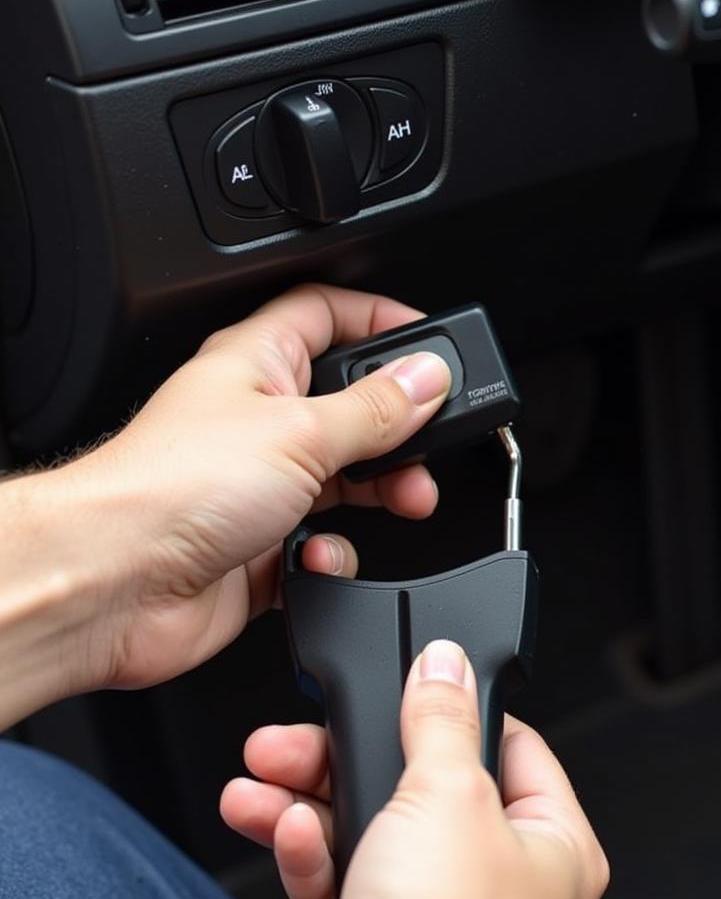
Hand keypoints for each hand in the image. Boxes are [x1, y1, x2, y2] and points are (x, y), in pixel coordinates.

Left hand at [59, 284, 451, 691]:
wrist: (111, 585)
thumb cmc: (169, 489)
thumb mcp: (301, 431)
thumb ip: (375, 407)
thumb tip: (427, 377)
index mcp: (257, 364)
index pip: (327, 314)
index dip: (379, 319)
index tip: (431, 345)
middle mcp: (258, 419)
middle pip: (350, 403)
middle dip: (397, 426)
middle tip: (428, 441)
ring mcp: (259, 484)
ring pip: (345, 477)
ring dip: (381, 491)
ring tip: (406, 499)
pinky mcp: (261, 545)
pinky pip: (322, 541)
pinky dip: (333, 551)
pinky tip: (319, 551)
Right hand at [221, 640, 608, 898]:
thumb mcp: (446, 800)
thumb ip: (441, 720)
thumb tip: (446, 661)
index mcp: (548, 842)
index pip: (505, 744)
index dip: (449, 708)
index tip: (401, 685)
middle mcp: (497, 878)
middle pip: (420, 783)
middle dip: (347, 755)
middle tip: (294, 735)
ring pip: (371, 830)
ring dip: (307, 799)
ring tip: (259, 778)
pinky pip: (343, 880)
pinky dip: (308, 852)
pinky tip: (279, 827)